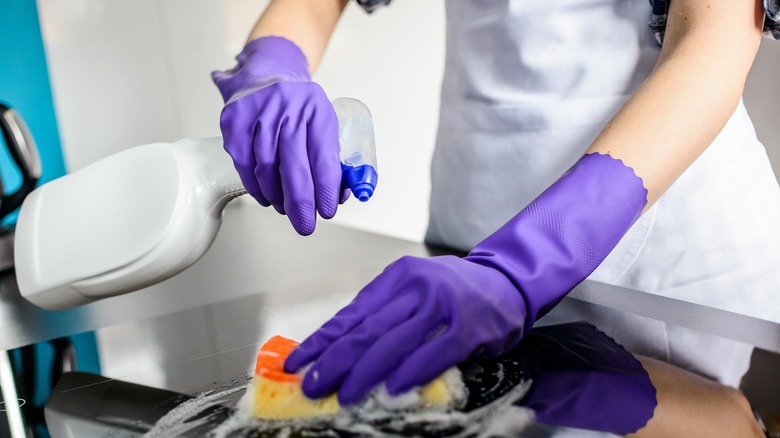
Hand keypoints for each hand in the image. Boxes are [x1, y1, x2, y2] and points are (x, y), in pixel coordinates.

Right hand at [212, 37, 347, 234]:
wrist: (266, 73)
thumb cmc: (299, 107)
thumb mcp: (324, 122)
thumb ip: (333, 157)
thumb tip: (338, 196)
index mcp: (316, 107)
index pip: (323, 155)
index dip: (325, 188)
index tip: (327, 211)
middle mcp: (287, 107)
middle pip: (293, 165)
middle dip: (300, 202)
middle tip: (305, 224)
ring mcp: (258, 112)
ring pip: (266, 168)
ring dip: (277, 197)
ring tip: (286, 209)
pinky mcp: (234, 120)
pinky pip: (245, 164)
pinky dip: (256, 187)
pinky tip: (267, 196)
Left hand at [285, 255, 527, 404]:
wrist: (508, 282)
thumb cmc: (455, 292)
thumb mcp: (414, 291)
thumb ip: (384, 315)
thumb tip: (341, 352)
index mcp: (396, 278)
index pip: (351, 313)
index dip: (321, 340)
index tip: (297, 363)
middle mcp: (416, 287)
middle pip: (366, 329)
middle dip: (334, 361)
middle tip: (312, 386)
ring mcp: (442, 305)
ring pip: (393, 342)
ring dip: (364, 372)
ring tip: (343, 394)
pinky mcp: (467, 327)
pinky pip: (433, 353)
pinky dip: (410, 372)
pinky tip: (390, 389)